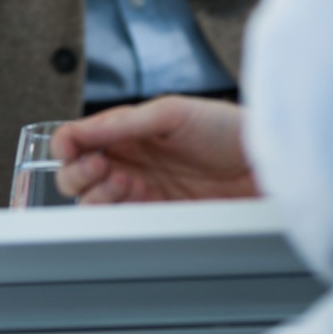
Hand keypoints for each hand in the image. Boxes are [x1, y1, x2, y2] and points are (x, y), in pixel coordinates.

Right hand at [52, 96, 257, 204]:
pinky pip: (119, 220)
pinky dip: (112, 209)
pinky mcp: (156, 217)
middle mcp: (130, 162)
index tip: (67, 146)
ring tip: (120, 177)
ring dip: (94, 190)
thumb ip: (123, 122)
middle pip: (77, 175)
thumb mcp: (171, 113)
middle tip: (97, 164)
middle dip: (77, 171)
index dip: (66, 144)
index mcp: (129, 131)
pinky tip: (129, 190)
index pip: (80, 140)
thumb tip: (80, 130)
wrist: (266, 164)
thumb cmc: (226, 129)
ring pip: (92, 201)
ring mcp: (142, 190)